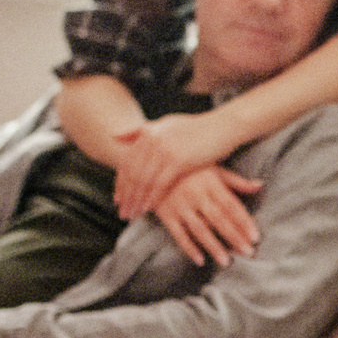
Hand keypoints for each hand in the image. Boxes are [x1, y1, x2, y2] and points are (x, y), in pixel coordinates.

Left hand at [112, 111, 230, 220]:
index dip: (120, 183)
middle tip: (123, 212)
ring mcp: (165, 150)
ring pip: (144, 180)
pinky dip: (152, 197)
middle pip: (132, 173)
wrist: (223, 126)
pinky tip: (148, 208)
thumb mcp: (166, 124)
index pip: (127, 161)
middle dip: (126, 196)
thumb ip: (141, 131)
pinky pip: (160, 183)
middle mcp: (152, 140)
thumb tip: (114, 136)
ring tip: (133, 214)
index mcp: (148, 132)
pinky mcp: (179, 160)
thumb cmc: (197, 127)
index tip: (118, 199)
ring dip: (137, 200)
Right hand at [155, 165, 264, 265]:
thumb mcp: (213, 169)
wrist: (152, 165)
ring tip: (226, 262)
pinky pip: (179, 234)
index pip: (231, 205)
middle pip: (219, 219)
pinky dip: (189, 248)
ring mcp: (180, 205)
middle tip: (248, 253)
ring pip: (200, 229)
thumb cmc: (189, 168)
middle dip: (234, 237)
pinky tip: (201, 260)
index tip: (256, 237)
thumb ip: (236, 181)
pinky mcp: (166, 214)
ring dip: (214, 246)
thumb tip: (259, 186)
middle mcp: (196, 195)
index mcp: (210, 183)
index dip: (244, 222)